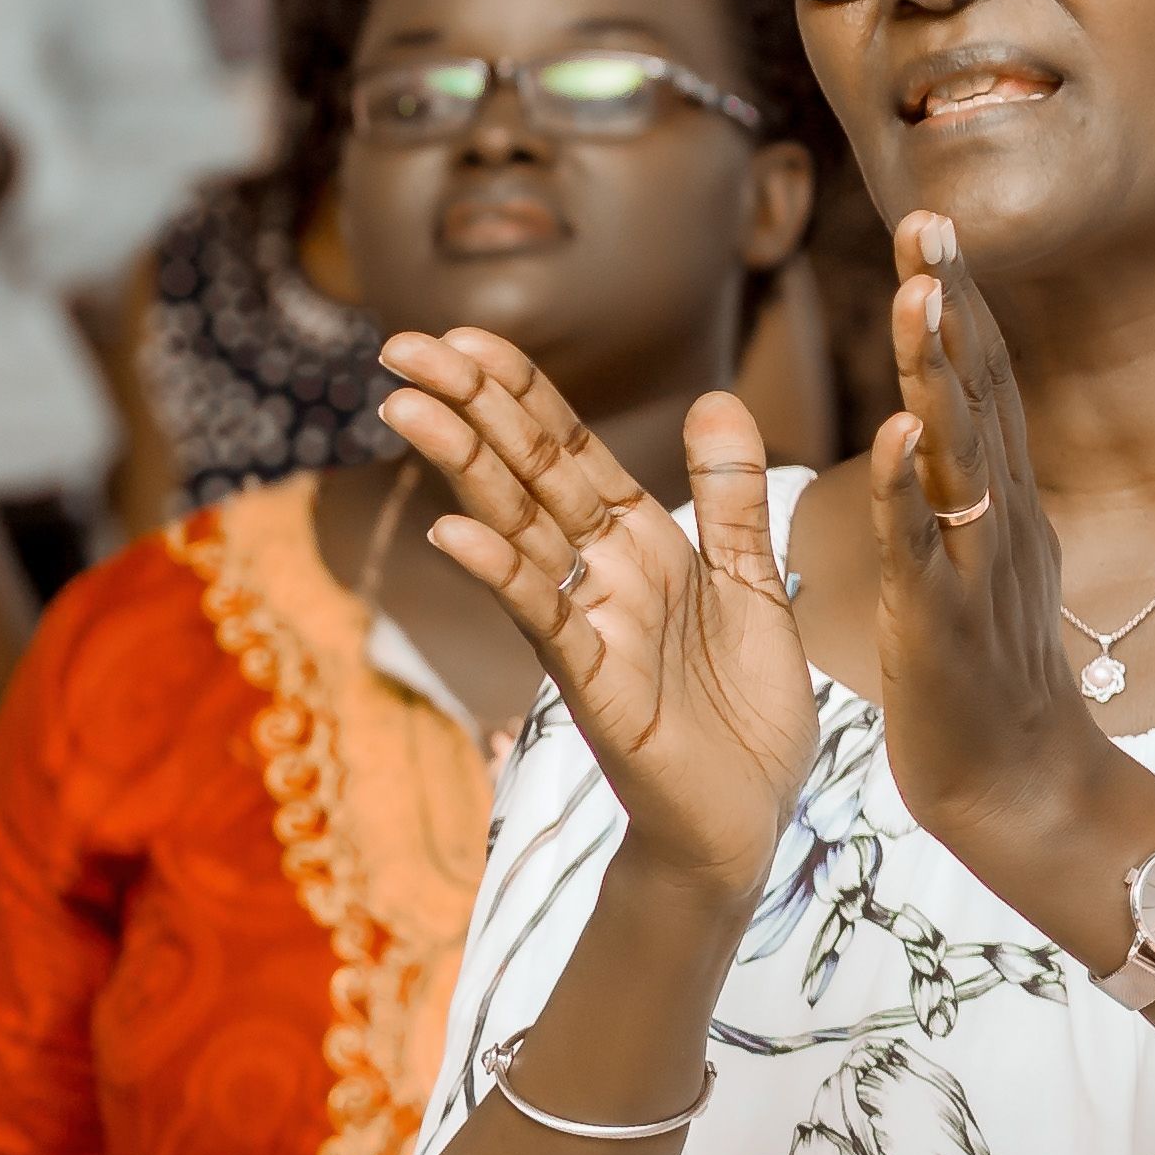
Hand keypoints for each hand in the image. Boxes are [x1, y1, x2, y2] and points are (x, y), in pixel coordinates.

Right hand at [382, 331, 818, 906]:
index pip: (569, 453)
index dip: (520, 393)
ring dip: (465, 472)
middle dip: (469, 410)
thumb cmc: (741, 707)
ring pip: (519, 535)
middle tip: (399, 347)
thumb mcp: (755, 582)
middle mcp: (601, 578)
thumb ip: (731, 496)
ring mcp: (590, 630)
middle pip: (526, 478)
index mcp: (641, 546)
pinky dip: (503, 576)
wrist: (749, 819)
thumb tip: (716, 396)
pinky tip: (456, 536)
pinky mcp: (598, 690)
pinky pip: (546, 623)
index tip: (464, 335)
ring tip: (406, 410)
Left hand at [850, 213, 1125, 881]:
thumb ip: (971, 485)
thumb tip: (950, 415)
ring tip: (915, 295)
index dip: (958, 300)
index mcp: (1000, 498)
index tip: (932, 222)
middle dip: (951, 302)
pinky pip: (923, 549)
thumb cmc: (987, 676)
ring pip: (958, 452)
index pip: (980, 379)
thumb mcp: (986, 558)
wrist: (1021, 785)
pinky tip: (896, 434)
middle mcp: (999, 516)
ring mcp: (977, 567)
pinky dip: (909, 489)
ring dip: (937, 370)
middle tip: (928, 220)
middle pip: (978, 391)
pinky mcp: (942, 626)